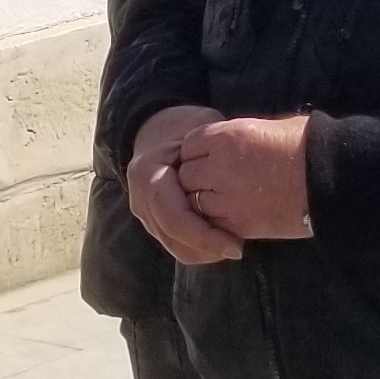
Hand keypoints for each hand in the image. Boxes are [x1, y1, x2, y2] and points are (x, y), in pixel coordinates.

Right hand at [127, 105, 244, 264]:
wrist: (155, 128)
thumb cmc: (183, 126)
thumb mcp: (198, 128)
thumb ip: (211, 149)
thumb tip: (237, 170)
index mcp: (148, 176)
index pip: (175, 219)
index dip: (205, 237)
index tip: (237, 246)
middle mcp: (141, 200)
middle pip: (174, 239)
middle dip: (207, 249)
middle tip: (238, 249)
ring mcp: (145, 214)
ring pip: (175, 247)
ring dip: (204, 252)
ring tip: (232, 245)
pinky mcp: (155, 222)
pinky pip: (176, 244)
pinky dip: (199, 248)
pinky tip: (220, 240)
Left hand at [175, 114, 315, 241]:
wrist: (331, 177)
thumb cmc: (306, 145)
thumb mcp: (266, 127)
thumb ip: (236, 135)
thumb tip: (226, 142)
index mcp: (226, 136)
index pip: (188, 145)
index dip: (196, 152)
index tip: (206, 158)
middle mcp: (220, 166)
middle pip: (185, 175)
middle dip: (194, 177)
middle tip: (210, 181)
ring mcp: (227, 197)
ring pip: (192, 201)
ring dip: (201, 201)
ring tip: (219, 199)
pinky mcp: (239, 223)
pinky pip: (210, 223)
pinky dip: (213, 221)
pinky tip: (227, 216)